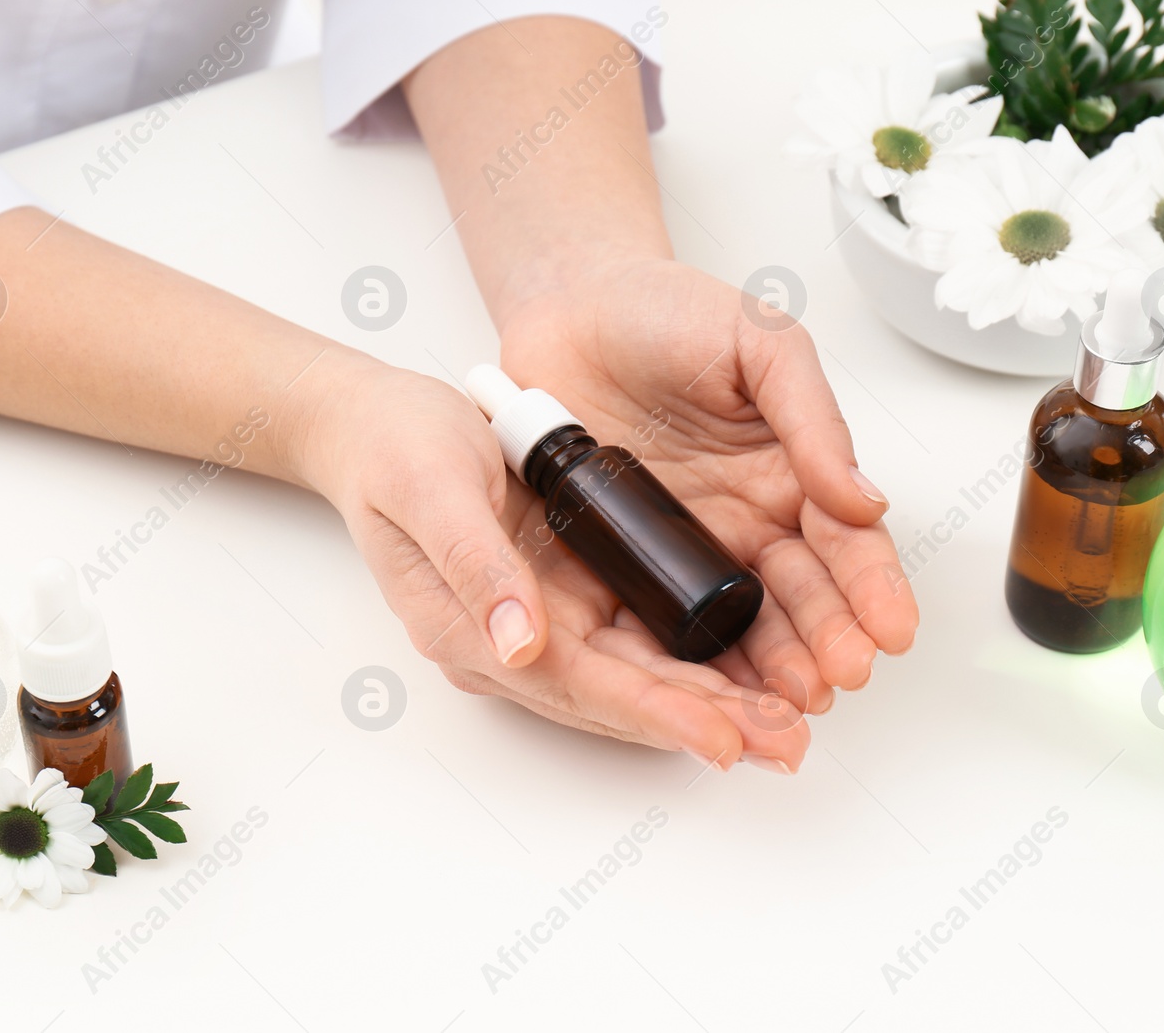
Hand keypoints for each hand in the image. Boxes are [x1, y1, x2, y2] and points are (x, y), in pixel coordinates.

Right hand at [293, 347, 811, 771]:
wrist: (375, 424)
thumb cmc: (394, 449)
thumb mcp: (430, 487)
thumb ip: (473, 563)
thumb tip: (520, 642)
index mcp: (470, 629)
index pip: (580, 686)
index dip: (656, 712)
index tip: (725, 734)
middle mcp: (512, 643)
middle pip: (622, 698)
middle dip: (706, 721)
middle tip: (787, 740)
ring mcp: (540, 625)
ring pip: (639, 679)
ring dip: (712, 702)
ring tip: (788, 720)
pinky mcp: (565, 599)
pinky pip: (640, 642)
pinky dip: (695, 660)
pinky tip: (751, 669)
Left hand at [494, 253, 919, 716]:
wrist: (570, 308)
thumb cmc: (668, 311)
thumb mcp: (759, 345)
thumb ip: (812, 417)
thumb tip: (865, 501)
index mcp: (793, 473)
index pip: (844, 542)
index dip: (870, 587)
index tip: (890, 630)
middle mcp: (750, 521)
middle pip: (801, 597)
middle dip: (827, 641)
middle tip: (839, 678)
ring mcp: (689, 548)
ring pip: (742, 624)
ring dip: (773, 668)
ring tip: (791, 702)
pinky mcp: (628, 562)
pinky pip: (663, 620)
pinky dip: (691, 663)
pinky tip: (715, 695)